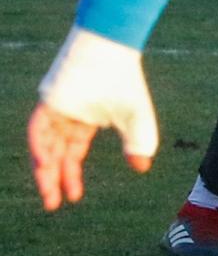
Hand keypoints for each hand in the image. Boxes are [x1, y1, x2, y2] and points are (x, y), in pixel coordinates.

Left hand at [29, 28, 158, 211]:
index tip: (73, 198)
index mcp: (85, 121)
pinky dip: (39, 146)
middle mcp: (66, 118)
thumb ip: (139, 142)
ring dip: (43, 168)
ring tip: (48, 191)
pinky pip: (38, 129)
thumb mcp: (136, 119)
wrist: (113, 50)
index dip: (71, 175)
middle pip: (54, 154)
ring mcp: (55, 110)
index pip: (72, 153)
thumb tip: (142, 169)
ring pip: (43, 145)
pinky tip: (46, 163)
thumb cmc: (125, 80)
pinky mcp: (48, 101)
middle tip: (53, 205)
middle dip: (53, 179)